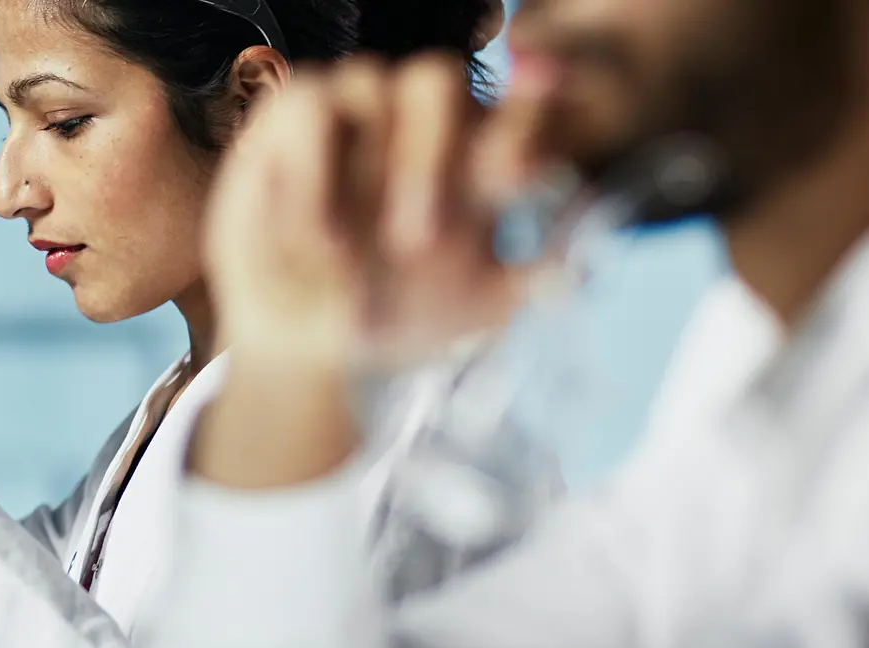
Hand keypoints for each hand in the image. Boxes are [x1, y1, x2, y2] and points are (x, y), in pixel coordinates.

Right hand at [206, 53, 557, 371]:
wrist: (312, 345)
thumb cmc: (400, 314)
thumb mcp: (475, 310)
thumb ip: (529, 282)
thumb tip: (579, 270)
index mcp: (473, 153)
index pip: (513, 112)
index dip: (526, 119)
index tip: (521, 172)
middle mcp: (413, 121)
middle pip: (439, 82)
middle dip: (432, 155)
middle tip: (420, 239)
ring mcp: (352, 115)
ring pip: (372, 80)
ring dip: (357, 170)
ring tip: (345, 251)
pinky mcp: (290, 120)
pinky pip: (306, 107)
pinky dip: (311, 169)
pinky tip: (317, 234)